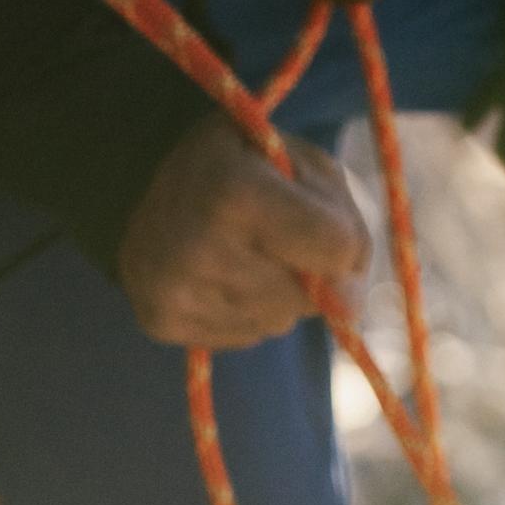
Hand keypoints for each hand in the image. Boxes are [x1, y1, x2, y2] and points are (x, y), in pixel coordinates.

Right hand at [116, 116, 369, 349]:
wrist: (155, 177)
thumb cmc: (251, 167)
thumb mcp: (311, 167)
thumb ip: (346, 229)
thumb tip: (349, 306)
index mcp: (234, 191)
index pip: (335, 247)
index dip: (341, 238)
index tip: (318, 216)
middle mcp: (195, 245)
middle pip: (305, 296)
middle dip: (308, 272)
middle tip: (274, 233)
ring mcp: (171, 290)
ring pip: (278, 322)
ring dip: (280, 295)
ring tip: (248, 251)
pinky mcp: (158, 321)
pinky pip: (245, 337)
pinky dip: (249, 313)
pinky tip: (224, 275)